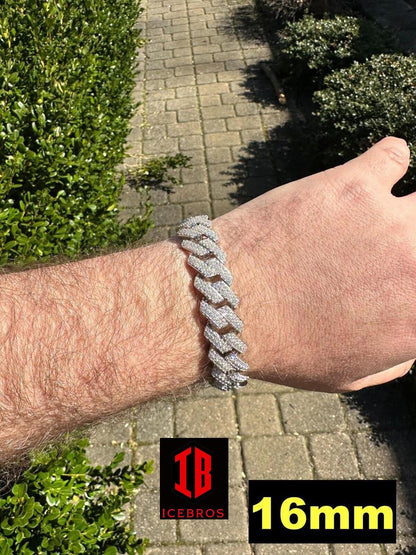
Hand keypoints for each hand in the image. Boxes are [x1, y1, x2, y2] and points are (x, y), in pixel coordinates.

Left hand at [214, 137, 413, 391]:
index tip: (408, 266)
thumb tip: (415, 326)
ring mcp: (391, 222)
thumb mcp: (351, 374)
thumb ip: (401, 353)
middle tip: (400, 241)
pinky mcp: (354, 185)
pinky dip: (388, 162)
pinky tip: (371, 177)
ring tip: (387, 212)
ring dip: (411, 207)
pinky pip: (395, 154)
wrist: (226, 306)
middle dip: (414, 242)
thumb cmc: (285, 347)